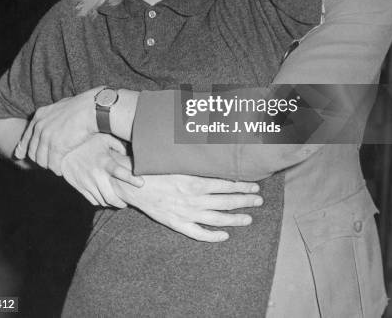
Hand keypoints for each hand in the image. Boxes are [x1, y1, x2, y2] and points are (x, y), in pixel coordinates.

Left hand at [14, 88, 102, 173]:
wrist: (91, 108)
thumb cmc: (82, 106)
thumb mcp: (61, 106)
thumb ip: (53, 115)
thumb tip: (54, 119)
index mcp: (39, 116)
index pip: (26, 137)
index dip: (22, 148)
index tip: (20, 156)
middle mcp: (40, 127)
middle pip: (32, 152)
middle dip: (40, 159)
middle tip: (49, 161)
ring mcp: (47, 138)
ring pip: (41, 160)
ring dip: (49, 165)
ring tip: (56, 166)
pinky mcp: (57, 147)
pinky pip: (53, 165)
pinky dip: (57, 169)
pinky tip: (61, 170)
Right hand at [60, 134, 143, 207]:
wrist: (64, 150)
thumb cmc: (88, 142)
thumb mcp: (104, 139)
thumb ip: (118, 146)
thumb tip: (130, 153)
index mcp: (104, 162)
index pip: (120, 172)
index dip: (132, 178)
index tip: (142, 183)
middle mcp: (96, 175)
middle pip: (112, 196)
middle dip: (122, 202)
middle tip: (127, 201)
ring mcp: (87, 183)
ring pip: (103, 201)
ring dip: (112, 204)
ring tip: (119, 202)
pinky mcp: (80, 188)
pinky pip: (93, 201)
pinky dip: (101, 202)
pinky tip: (106, 199)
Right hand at [111, 158, 262, 241]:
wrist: (132, 184)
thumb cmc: (154, 168)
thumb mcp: (176, 161)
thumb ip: (196, 161)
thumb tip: (215, 154)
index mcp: (194, 181)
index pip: (226, 184)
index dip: (242, 186)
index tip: (255, 186)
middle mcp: (193, 199)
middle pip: (225, 201)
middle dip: (245, 201)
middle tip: (259, 200)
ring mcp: (186, 213)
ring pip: (216, 218)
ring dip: (235, 219)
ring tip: (249, 218)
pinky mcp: (177, 224)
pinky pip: (198, 234)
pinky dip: (212, 236)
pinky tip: (224, 235)